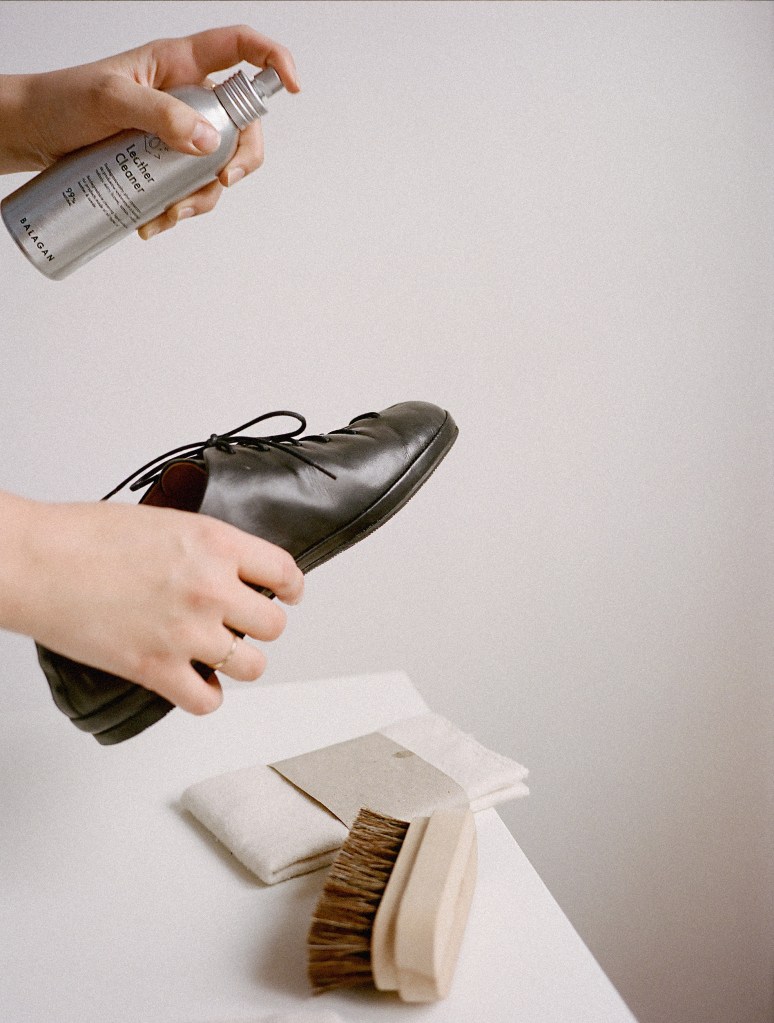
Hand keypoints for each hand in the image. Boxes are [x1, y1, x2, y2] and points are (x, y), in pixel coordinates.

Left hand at [0, 25, 299, 237]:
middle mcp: (185, 96)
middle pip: (242, 124)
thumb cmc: (59, 102)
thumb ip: (160, 115)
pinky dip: (179, 212)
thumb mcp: (110, 100)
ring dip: (202, 198)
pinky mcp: (161, 164)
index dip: (273, 60)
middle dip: (241, 159)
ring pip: (217, 167)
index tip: (292, 87)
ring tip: (166, 215)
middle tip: (221, 181)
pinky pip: (189, 190)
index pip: (239, 49)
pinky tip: (153, 223)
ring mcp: (176, 133)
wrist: (27, 135)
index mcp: (178, 63)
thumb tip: (209, 143)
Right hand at [0, 494, 303, 714]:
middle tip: (240, 624)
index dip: (290, 587)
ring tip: (218, 654)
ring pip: (252, 666)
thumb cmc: (83, 537)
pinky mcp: (157, 669)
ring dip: (237, 662)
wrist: (36, 562)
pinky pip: (208, 701)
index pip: (284, 572)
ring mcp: (187, 632)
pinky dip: (203, 695)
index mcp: (215, 544)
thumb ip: (204, 547)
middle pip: (274, 625)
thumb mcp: (164, 521)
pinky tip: (192, 681)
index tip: (287, 594)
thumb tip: (226, 565)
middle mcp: (211, 589)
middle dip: (258, 625)